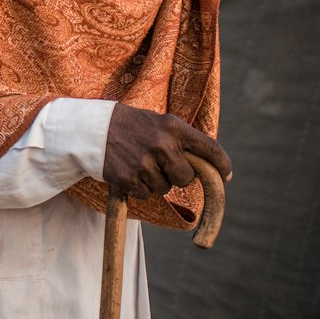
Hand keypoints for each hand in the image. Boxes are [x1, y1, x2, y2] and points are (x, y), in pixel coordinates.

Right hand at [103, 105, 231, 200]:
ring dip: (155, 182)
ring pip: (165, 188)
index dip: (222, 164)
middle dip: (178, 176)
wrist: (92, 128)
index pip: (209, 148)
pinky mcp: (128, 179)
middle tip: (162, 165)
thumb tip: (209, 168)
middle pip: (186, 178)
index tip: (227, 175)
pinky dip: (139, 188)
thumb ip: (181, 141)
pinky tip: (128, 171)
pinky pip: (146, 195)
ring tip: (139, 163)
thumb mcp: (159, 123)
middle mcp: (162, 144)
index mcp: (173, 126)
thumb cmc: (131, 126)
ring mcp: (144, 163)